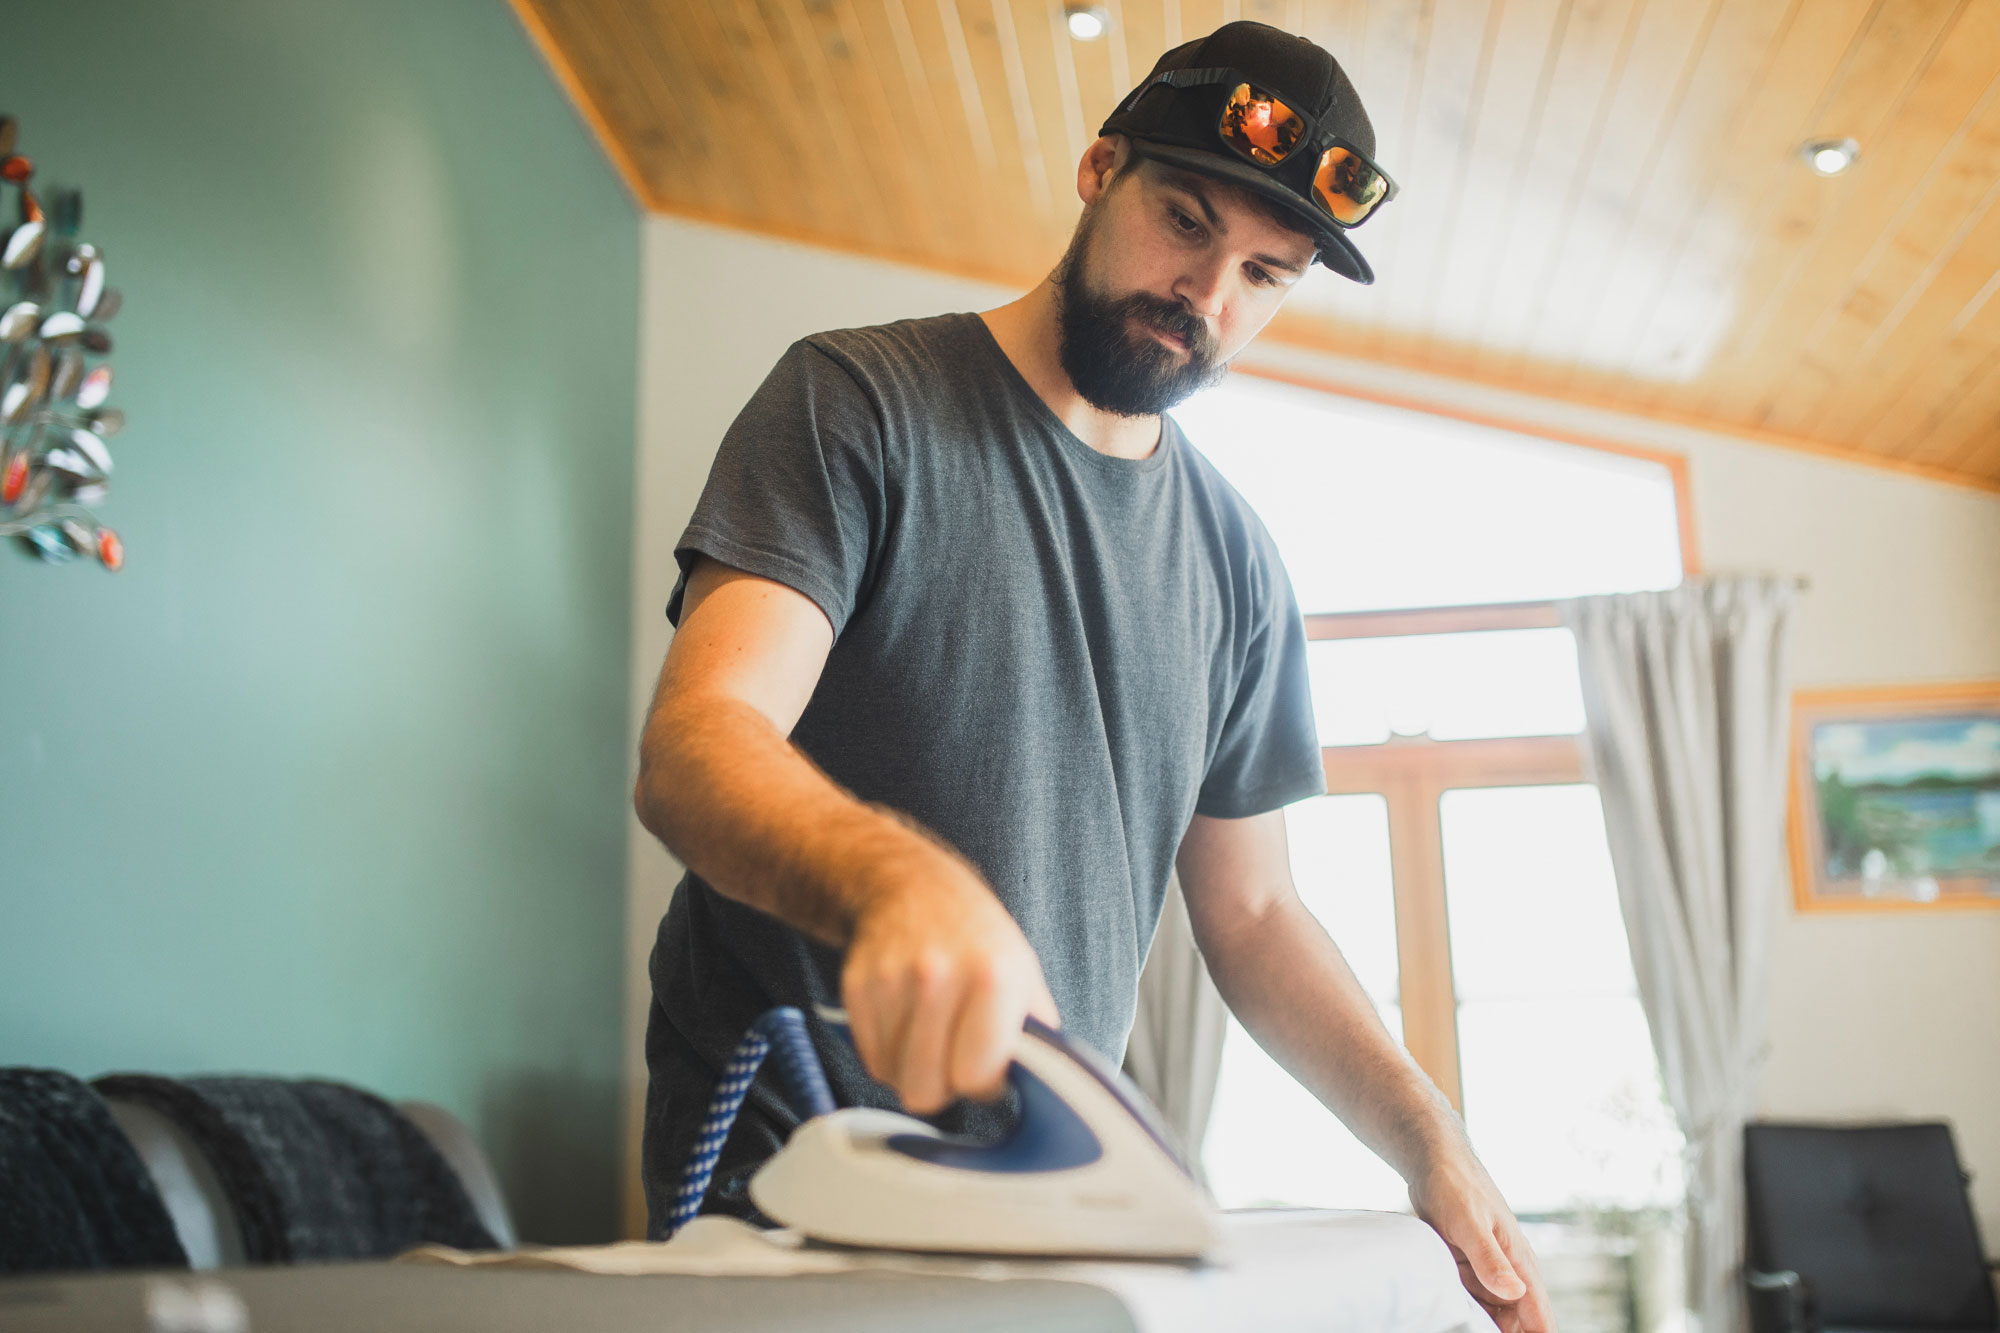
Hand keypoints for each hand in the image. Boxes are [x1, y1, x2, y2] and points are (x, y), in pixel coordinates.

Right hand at [841, 850, 1059, 1114]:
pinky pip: (870, 1058)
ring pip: (896, 1078)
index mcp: (993, 976)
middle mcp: (938, 976)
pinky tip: (907, 1018)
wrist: (912, 884)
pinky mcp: (857, 987)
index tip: (985, 1062)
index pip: (975, 1076)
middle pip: (925, 1092)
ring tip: (932, 1029)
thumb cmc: (978, 938)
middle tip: (954, 1053)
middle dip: (943, 1085)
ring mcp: (891, 981)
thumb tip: (1046, 1091)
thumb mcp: (1025, 975)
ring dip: (914, 1066)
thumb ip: (1036, 1037)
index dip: (982, 1081)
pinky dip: (889, 1049)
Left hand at [1408, 1150, 1555, 1332]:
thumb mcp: (1469, 1223)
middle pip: (1519, 1323)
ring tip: (1462, 1327)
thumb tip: (1516, 1292)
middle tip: (1477, 1332)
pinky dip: (1468, 1314)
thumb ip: (1490, 1258)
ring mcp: (1488, 1273)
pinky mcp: (1469, 1270)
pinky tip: (1454, 1319)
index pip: (1540, 1316)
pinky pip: (1473, 1303)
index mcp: (1519, 1263)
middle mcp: (1510, 1272)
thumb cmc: (1456, 1186)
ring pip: (1496, 1317)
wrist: (1433, 1163)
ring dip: (1486, 1326)